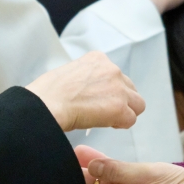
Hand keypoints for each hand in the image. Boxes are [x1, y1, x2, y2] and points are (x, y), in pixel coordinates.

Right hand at [26, 52, 144, 131]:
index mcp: (98, 58)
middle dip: (121, 100)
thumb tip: (89, 91)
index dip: (108, 91)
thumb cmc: (48, 93)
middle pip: (130, 88)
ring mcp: (118, 88)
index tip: (97, 99)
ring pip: (137, 104)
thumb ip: (86, 78)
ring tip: (106, 119)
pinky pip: (130, 120)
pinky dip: (119, 125)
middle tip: (103, 111)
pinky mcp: (119, 107)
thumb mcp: (69, 73)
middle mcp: (112, 69)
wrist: (46, 104)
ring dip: (125, 113)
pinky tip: (104, 125)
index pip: (115, 75)